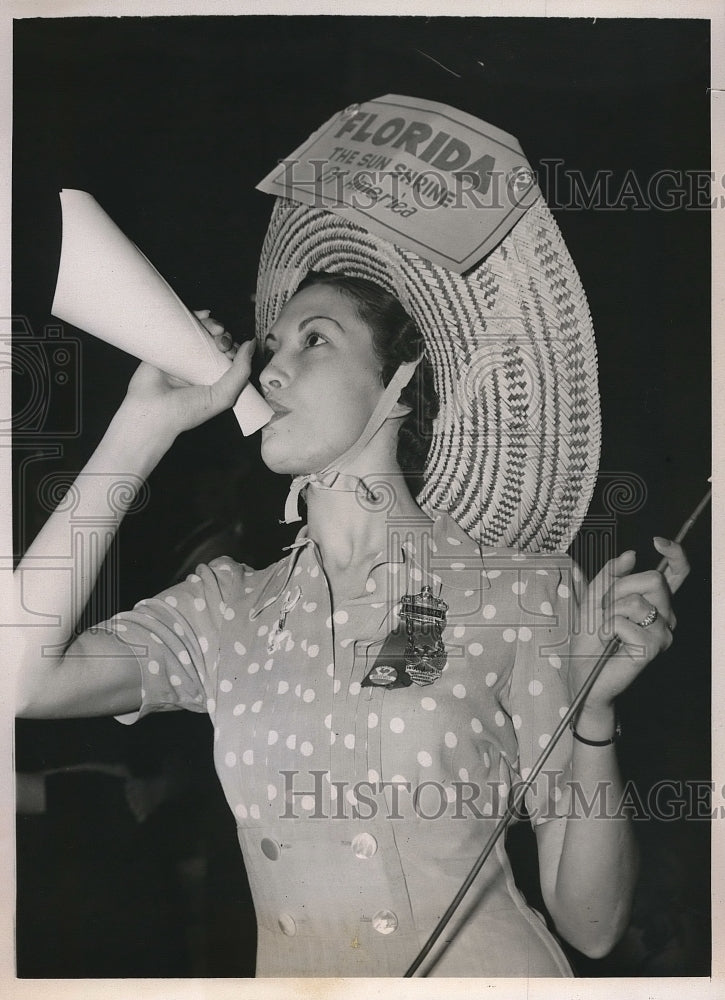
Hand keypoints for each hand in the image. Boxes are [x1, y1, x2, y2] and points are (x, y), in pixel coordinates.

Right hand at [119, 309, 254, 446]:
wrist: (152, 410)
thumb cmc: (186, 411)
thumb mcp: (224, 396)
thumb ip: (241, 372)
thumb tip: (252, 344)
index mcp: (215, 378)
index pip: (232, 357)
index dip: (236, 351)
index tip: (232, 354)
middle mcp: (200, 365)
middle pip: (219, 341)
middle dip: (226, 337)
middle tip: (222, 343)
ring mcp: (184, 354)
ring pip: (203, 331)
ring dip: (213, 325)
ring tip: (215, 329)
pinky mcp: (167, 344)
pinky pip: (183, 325)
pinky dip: (195, 316)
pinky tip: (203, 314)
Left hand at [569, 539, 688, 715]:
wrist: (583, 671)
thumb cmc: (590, 638)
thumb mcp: (595, 597)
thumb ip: (611, 574)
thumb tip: (631, 554)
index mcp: (656, 602)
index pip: (677, 573)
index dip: (675, 553)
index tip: (658, 541)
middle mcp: (666, 617)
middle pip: (654, 580)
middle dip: (619, 589)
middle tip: (605, 610)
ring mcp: (663, 634)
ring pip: (636, 601)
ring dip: (609, 611)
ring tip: (604, 629)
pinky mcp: (652, 648)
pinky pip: (624, 622)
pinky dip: (606, 627)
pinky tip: (606, 641)